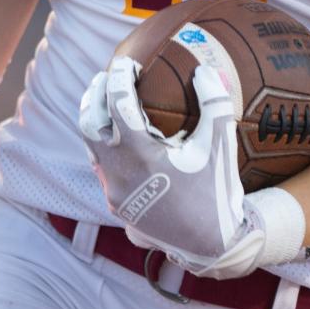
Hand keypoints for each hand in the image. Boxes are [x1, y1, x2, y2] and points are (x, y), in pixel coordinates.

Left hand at [80, 57, 275, 278]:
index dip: (118, 77)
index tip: (127, 63)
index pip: (116, 104)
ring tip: (110, 103)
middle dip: (95, 95)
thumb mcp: (220, 144)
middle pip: (89, 123)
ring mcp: (113, 192)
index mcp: (140, 156)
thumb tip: (204, 70)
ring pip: (91, 147)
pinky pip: (101, 167)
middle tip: (108, 77)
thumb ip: (214, 102)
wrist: (210, 245)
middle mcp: (118, 174)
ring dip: (97, 121)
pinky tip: (121, 138)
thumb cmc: (217, 191)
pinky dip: (105, 145)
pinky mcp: (116, 205)